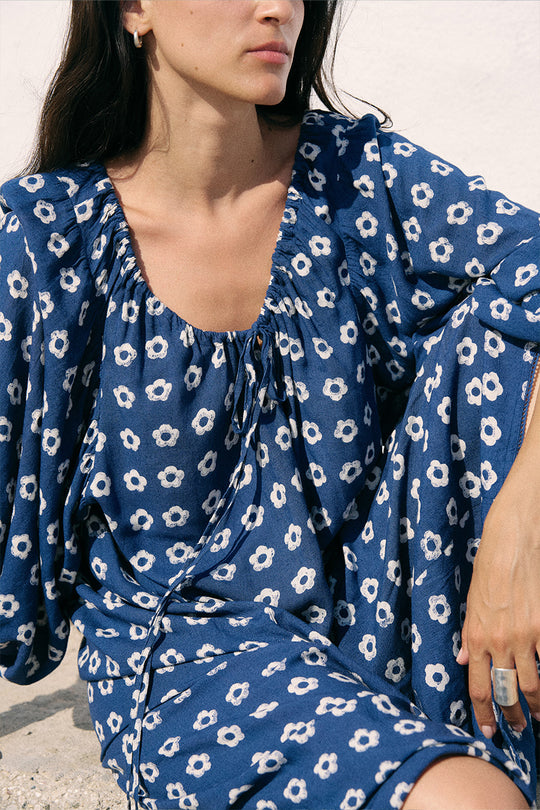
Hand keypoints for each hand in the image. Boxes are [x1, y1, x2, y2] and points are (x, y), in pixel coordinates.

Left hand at [457, 435, 539, 736]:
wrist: (515, 536)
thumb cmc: (490, 564)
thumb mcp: (471, 599)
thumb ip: (468, 632)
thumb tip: (462, 659)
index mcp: (476, 635)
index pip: (478, 687)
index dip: (484, 714)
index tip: (489, 731)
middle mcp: (500, 641)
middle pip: (507, 694)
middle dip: (513, 717)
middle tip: (517, 728)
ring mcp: (527, 636)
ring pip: (534, 686)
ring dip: (536, 705)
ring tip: (538, 713)